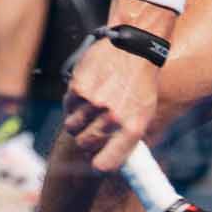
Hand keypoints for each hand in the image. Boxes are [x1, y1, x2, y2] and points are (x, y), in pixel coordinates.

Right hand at [63, 37, 159, 174]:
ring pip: (71, 127)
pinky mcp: (79, 88)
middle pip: (84, 145)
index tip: (96, 160)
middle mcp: (112, 118)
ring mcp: (94, 103)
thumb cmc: (141, 82)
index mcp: (132, 128)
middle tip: (93, 126)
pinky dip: (73, 102)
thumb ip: (127, 137)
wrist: (135, 47)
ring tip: (91, 105)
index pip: (105, 164)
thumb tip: (109, 160)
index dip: (98, 164)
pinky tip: (87, 90)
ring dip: (77, 120)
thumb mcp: (144, 112)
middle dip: (86, 138)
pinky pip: (67, 107)